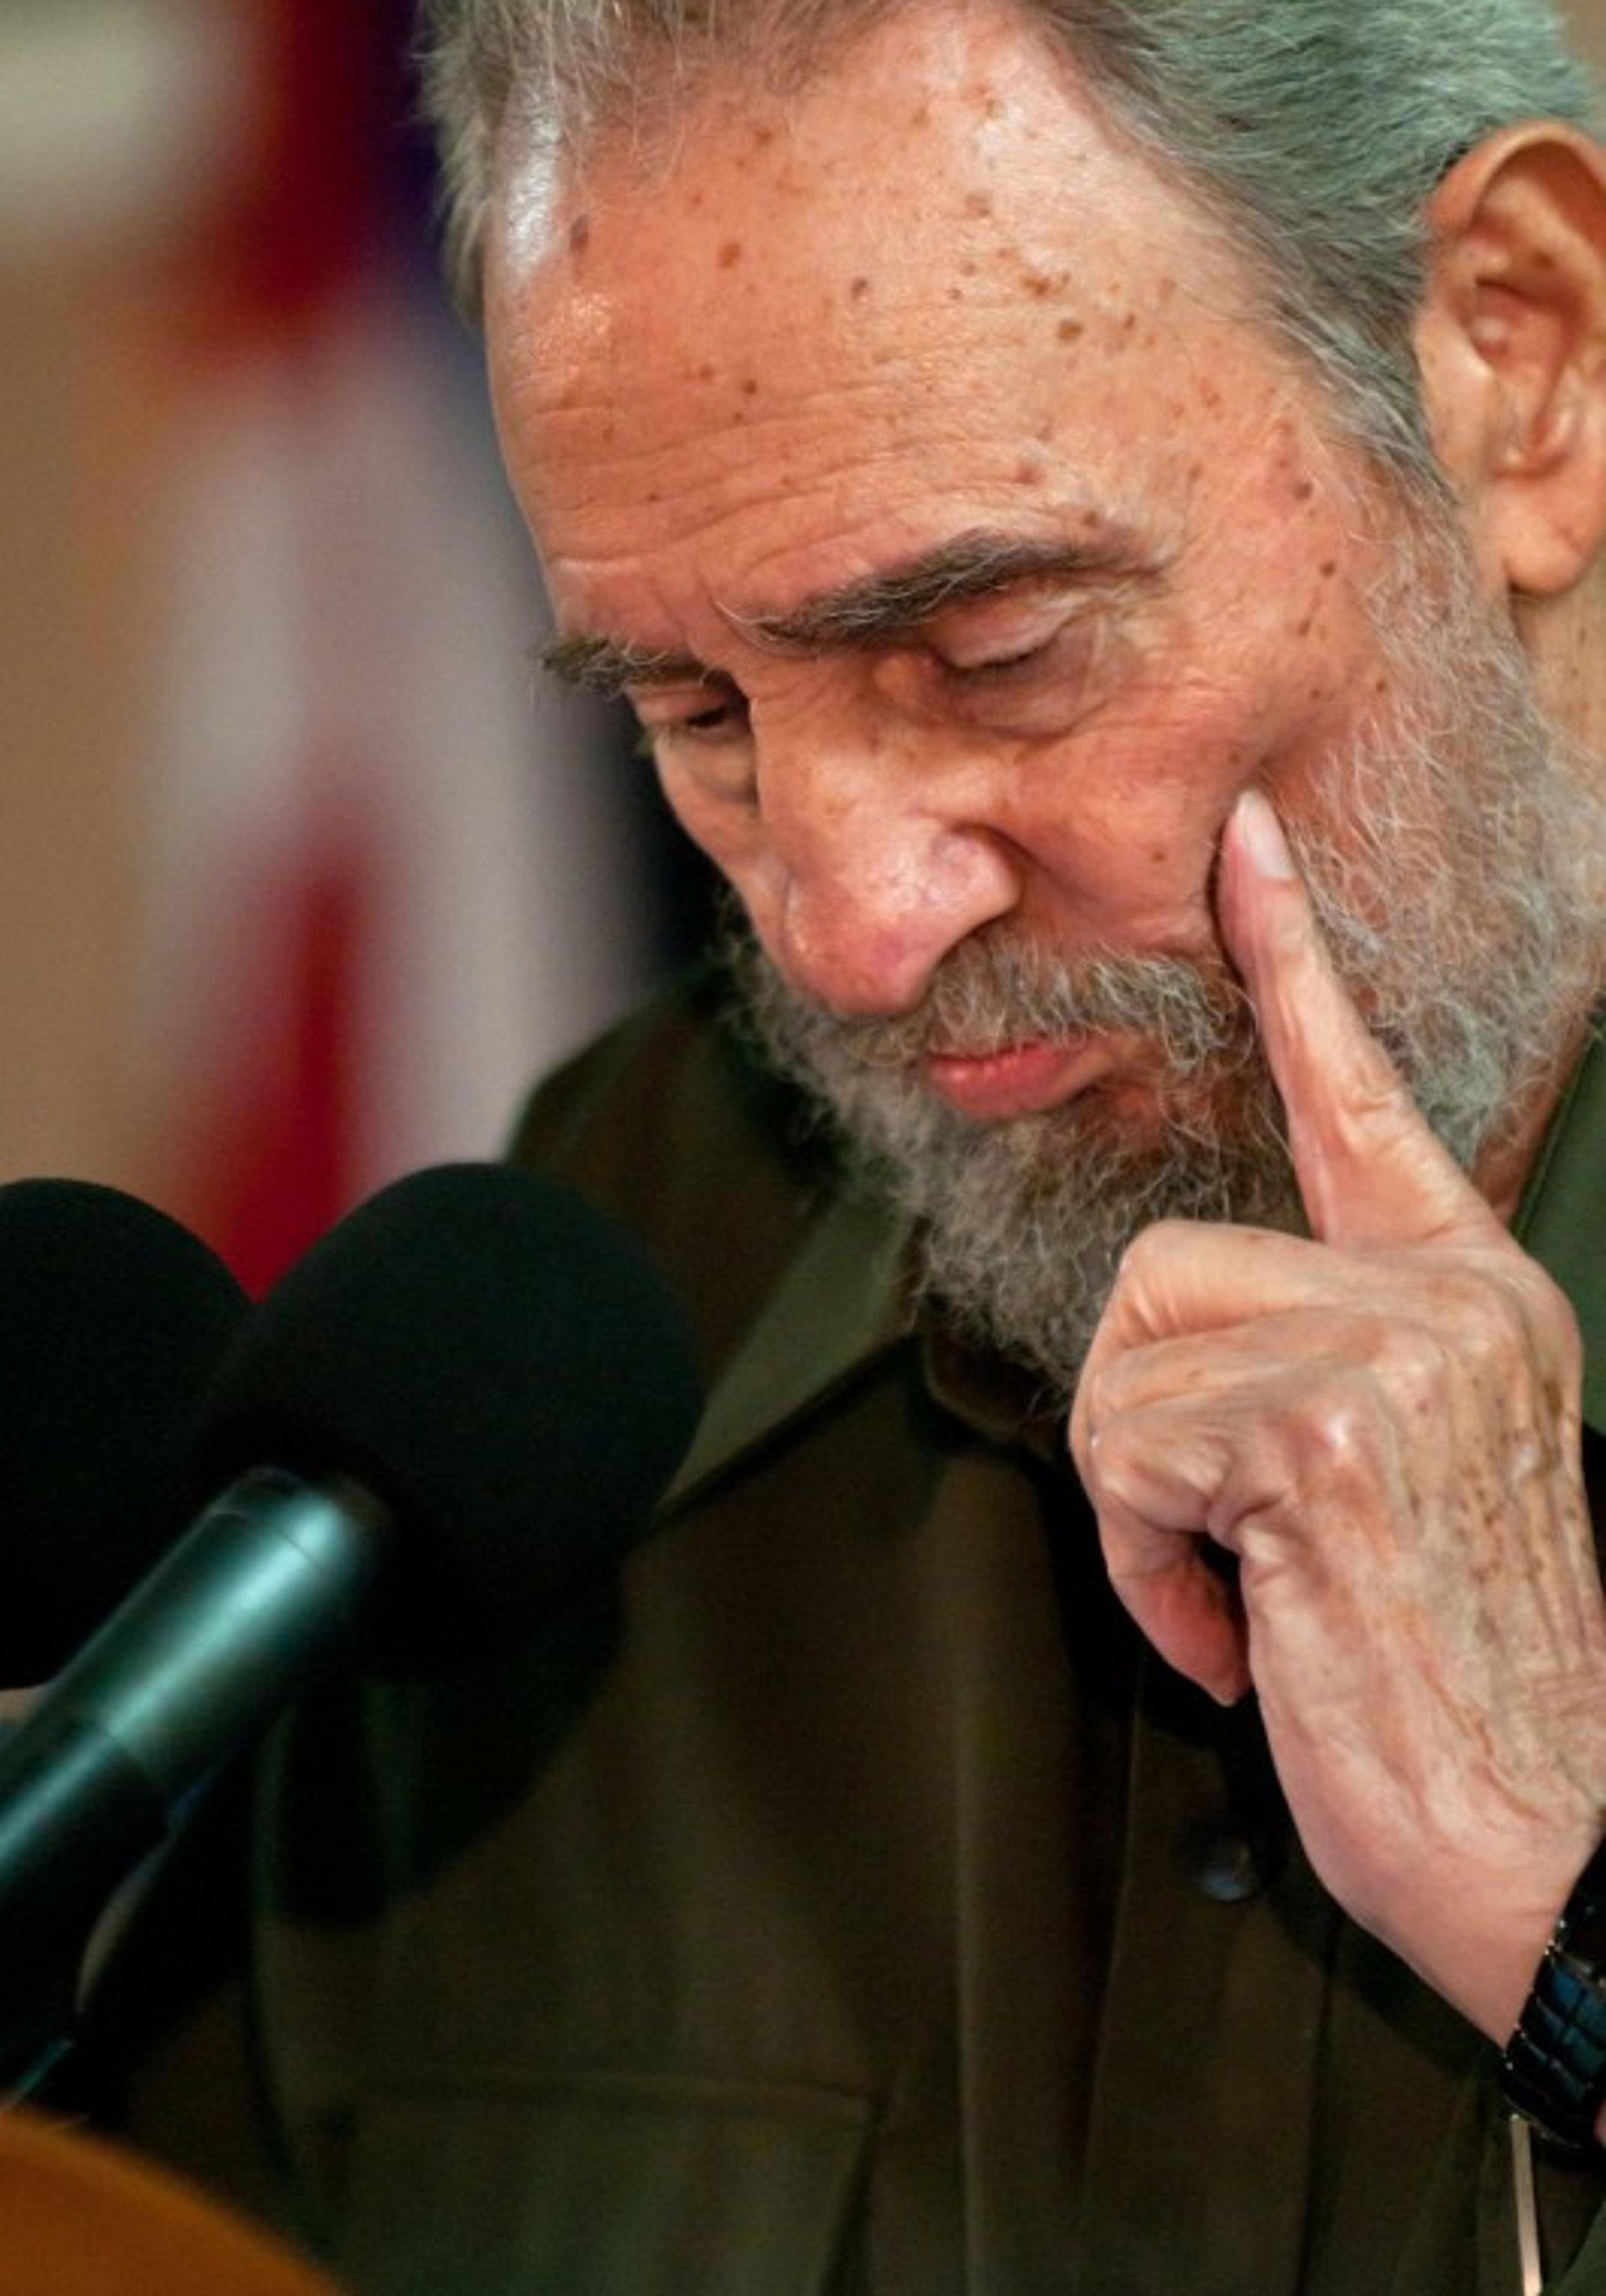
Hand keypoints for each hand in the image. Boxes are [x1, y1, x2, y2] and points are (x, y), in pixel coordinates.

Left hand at [1068, 788, 1605, 2042]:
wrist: (1561, 1850)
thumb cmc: (1446, 1679)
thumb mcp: (1390, 1482)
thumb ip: (1310, 1364)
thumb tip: (1174, 1345)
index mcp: (1465, 1290)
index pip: (1359, 1090)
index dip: (1290, 955)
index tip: (1242, 838)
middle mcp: (1449, 1294)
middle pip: (1160, 1272)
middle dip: (1153, 1438)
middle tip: (1240, 1556)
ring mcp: (1399, 1350)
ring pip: (1129, 1365)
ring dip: (1150, 1514)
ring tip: (1258, 1596)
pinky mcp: (1327, 1429)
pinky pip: (1126, 1453)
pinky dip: (1149, 1572)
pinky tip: (1252, 1637)